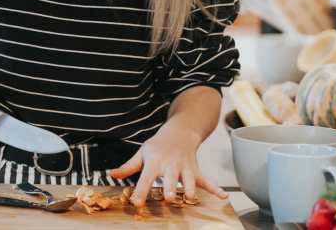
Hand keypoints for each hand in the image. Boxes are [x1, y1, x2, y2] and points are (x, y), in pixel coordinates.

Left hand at [108, 124, 226, 206]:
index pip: (145, 178)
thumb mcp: (141, 154)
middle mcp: (170, 165)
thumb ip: (128, 166)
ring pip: (189, 179)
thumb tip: (112, 174)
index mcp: (154, 162)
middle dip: (170, 188)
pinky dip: (215, 189)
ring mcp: (185, 168)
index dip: (140, 191)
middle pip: (170, 179)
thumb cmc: (158, 146)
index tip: (136, 203)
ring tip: (190, 198)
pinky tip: (223, 197)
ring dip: (190, 188)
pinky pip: (206, 180)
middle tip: (168, 199)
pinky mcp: (196, 170)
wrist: (179, 132)